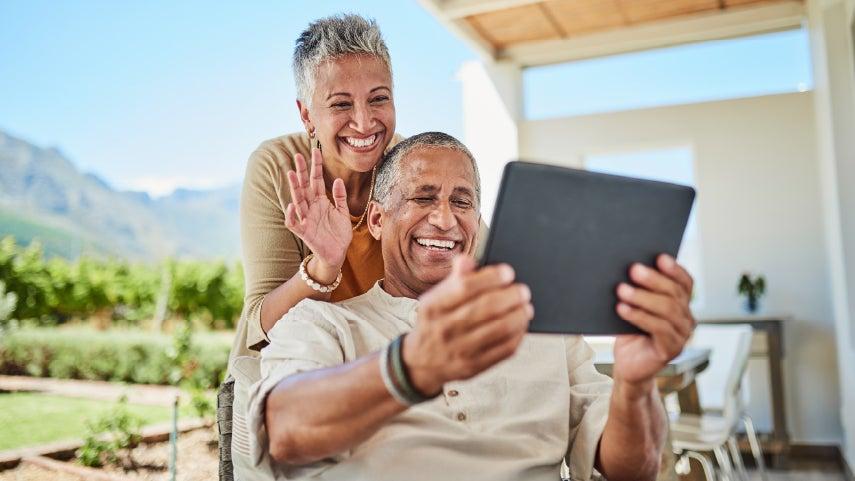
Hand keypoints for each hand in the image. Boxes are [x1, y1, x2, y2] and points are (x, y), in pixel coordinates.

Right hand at [285, 148, 351, 270]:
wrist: (337, 254)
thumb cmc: (339, 234)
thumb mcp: (343, 213)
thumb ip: (340, 197)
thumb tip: (338, 180)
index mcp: (321, 201)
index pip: (317, 180)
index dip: (316, 166)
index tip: (316, 151)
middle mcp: (311, 207)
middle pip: (304, 186)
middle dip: (301, 171)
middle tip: (298, 155)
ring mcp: (306, 219)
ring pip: (298, 200)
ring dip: (294, 187)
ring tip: (291, 173)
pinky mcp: (304, 232)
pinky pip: (294, 222)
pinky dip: (292, 214)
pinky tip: (293, 204)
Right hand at [402, 256, 533, 395]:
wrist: (421, 362)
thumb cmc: (435, 322)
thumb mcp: (435, 298)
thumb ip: (454, 279)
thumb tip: (466, 260)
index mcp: (434, 306)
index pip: (465, 286)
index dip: (491, 277)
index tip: (508, 272)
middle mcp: (445, 329)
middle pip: (487, 307)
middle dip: (512, 296)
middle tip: (523, 291)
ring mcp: (459, 350)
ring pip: (501, 329)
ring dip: (519, 315)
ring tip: (526, 308)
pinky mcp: (473, 366)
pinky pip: (505, 349)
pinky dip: (518, 334)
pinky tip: (520, 325)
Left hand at [612, 254, 694, 390]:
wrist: (627, 364)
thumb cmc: (629, 331)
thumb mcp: (635, 307)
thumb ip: (639, 290)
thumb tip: (629, 266)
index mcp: (682, 305)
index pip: (685, 283)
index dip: (674, 269)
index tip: (659, 257)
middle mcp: (687, 319)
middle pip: (674, 294)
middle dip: (653, 280)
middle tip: (633, 269)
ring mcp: (682, 335)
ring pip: (667, 309)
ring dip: (642, 297)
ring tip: (621, 289)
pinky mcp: (672, 349)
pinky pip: (658, 328)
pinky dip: (638, 316)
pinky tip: (622, 309)